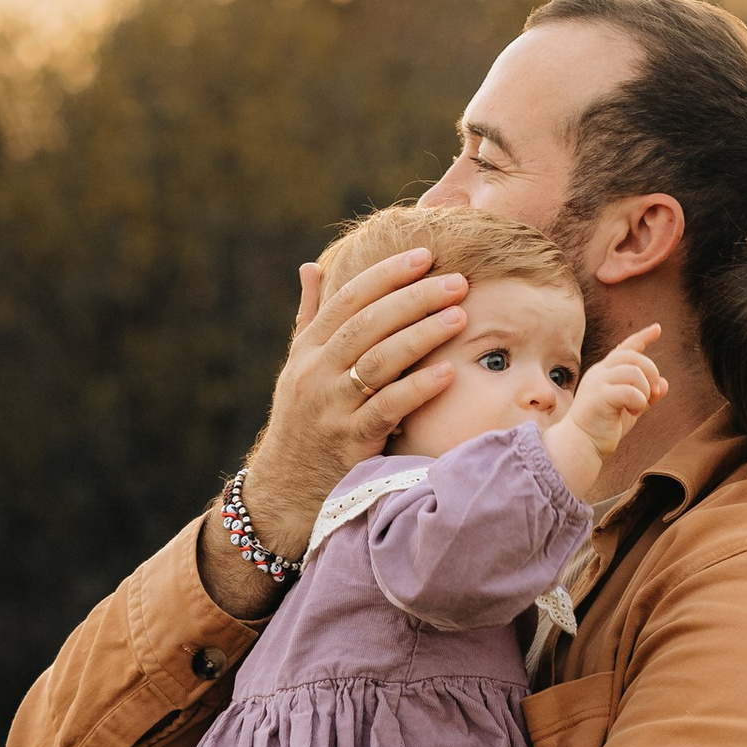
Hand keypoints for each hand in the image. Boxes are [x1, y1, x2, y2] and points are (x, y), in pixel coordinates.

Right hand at [201, 246, 474, 610]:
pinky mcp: (350, 441)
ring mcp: (332, 408)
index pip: (349, 298)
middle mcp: (316, 373)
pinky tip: (449, 371)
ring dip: (423, 334)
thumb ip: (309, 318)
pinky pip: (389, 407)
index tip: (424, 255)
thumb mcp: (297, 368)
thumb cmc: (302, 423)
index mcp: (308, 350)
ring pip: (380, 360)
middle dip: (415, 297)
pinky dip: (419, 388)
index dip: (387, 273)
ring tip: (460, 316)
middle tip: (457, 281)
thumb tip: (311, 267)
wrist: (286, 491)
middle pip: (369, 323)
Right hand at [558, 327, 665, 481]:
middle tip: (655, 394)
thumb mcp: (629, 409)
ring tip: (639, 406)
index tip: (657, 328)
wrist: (580, 445)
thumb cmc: (602, 428)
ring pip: (634, 371)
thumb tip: (665, 384)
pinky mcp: (600, 396)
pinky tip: (634, 413)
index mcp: (605, 372)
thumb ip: (645, 395)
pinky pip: (630, 390)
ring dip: (645, 390)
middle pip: (634, 356)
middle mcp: (600, 372)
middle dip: (652, 372)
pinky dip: (639, 402)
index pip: (626, 348)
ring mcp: (598, 382)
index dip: (643, 337)